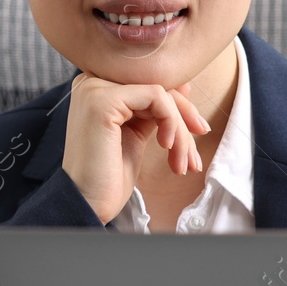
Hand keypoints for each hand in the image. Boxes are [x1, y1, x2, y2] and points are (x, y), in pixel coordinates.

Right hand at [59, 73, 209, 223]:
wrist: (88, 203)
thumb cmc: (109, 176)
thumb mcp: (136, 134)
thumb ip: (153, 109)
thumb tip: (184, 85)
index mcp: (97, 88)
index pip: (149, 84)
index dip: (179, 107)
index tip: (198, 132)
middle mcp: (92, 82)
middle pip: (156, 85)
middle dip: (185, 119)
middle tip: (194, 155)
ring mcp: (95, 88)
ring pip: (160, 93)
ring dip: (180, 129)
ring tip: (182, 161)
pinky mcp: (103, 100)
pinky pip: (156, 97)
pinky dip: (171, 121)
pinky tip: (165, 146)